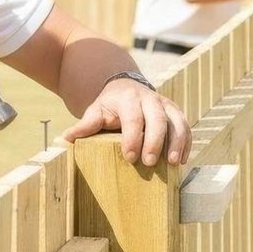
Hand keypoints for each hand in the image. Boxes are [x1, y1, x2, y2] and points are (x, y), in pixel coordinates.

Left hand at [61, 76, 191, 167]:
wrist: (124, 89)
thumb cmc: (108, 106)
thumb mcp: (95, 112)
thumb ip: (85, 125)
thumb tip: (65, 139)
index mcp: (128, 98)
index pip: (132, 117)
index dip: (133, 137)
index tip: (130, 157)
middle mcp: (149, 98)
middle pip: (157, 117)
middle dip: (155, 140)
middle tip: (150, 163)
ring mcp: (164, 104)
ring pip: (176, 120)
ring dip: (177, 141)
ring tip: (175, 162)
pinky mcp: (174, 112)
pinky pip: (185, 125)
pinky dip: (187, 141)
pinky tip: (183, 159)